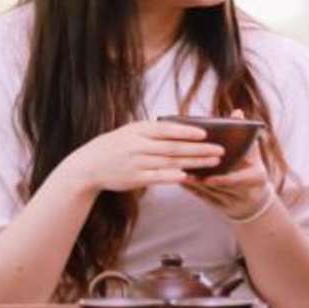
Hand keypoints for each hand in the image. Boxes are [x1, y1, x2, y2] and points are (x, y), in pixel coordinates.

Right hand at [60, 120, 224, 192]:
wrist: (88, 165)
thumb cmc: (117, 145)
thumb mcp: (132, 131)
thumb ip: (155, 131)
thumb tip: (184, 128)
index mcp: (140, 130)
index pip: (168, 130)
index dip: (188, 131)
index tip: (206, 133)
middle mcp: (139, 145)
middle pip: (175, 147)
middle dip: (200, 149)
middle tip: (220, 150)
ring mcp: (137, 162)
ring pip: (171, 162)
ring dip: (194, 162)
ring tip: (212, 162)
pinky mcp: (135, 178)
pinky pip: (158, 177)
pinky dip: (173, 176)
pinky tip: (188, 176)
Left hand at [181, 110, 274, 221]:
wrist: (256, 201)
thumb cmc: (253, 170)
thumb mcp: (255, 154)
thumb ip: (245, 134)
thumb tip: (237, 112)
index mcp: (256, 178)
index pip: (239, 180)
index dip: (223, 179)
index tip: (208, 177)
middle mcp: (245, 193)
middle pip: (220, 188)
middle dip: (202, 180)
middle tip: (186, 169)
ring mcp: (232, 202)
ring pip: (210, 194)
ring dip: (194, 185)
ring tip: (180, 173)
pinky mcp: (220, 208)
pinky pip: (205, 199)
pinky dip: (193, 191)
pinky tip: (181, 181)